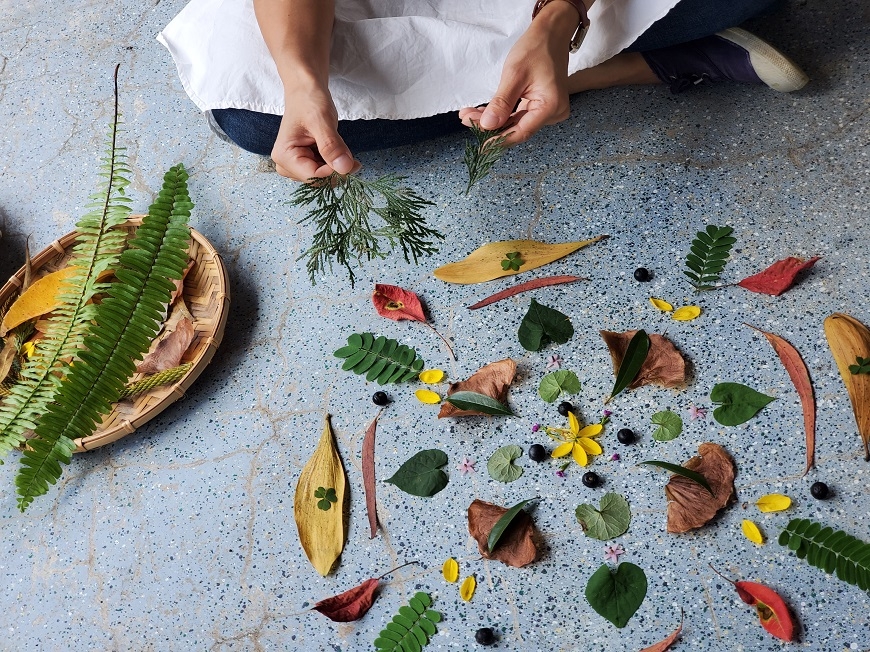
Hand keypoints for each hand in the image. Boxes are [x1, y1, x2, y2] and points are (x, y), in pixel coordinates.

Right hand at [271, 82, 361, 181]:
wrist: (305, 88)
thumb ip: (331, 146)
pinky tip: (337, 152)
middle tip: (351, 156)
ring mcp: (294, 164)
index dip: (333, 172)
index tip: (351, 161)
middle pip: (317, 180)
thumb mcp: (321, 121)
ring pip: (322, 177)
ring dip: (336, 167)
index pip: (313, 177)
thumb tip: (344, 168)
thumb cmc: (309, 100)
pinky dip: (334, 164)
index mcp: (284, 156)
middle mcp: (286, 164)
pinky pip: (323, 171)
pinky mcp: (304, 162)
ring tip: (341, 149)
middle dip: (335, 170)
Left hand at [459, 2, 578, 145]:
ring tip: (469, 115)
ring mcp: (548, 111)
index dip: (498, 140)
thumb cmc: (536, 48)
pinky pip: (519, 115)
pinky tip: (483, 112)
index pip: (520, 132)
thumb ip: (501, 103)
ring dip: (493, 120)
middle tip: (466, 120)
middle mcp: (553, 113)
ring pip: (516, 122)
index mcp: (550, 107)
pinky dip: (502, 114)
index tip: (480, 145)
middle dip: (490, 127)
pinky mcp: (542, 106)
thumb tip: (487, 126)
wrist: (551, 33)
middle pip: (517, 128)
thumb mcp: (514, 74)